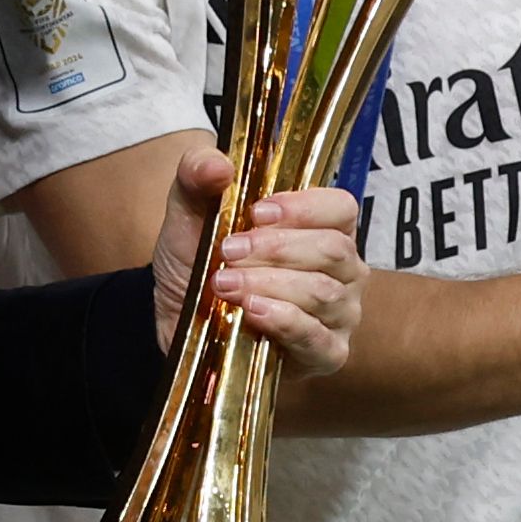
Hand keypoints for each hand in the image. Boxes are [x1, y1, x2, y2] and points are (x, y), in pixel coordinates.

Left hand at [150, 148, 367, 372]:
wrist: (178, 320)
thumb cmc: (198, 261)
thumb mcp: (188, 213)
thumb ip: (197, 176)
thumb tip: (218, 166)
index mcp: (322, 227)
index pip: (340, 208)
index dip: (303, 208)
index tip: (256, 213)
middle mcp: (342, 269)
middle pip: (333, 250)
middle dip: (276, 249)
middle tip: (228, 252)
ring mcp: (340, 314)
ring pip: (323, 292)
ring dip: (269, 284)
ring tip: (224, 286)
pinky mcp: (327, 355)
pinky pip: (318, 338)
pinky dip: (283, 321)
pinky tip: (251, 312)